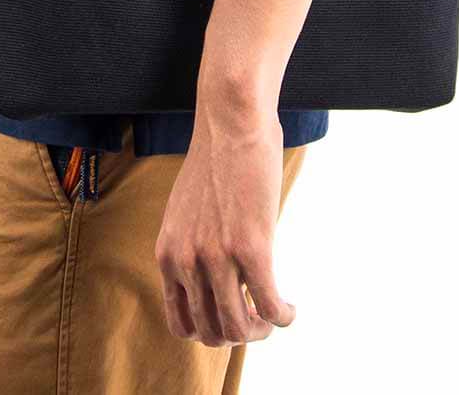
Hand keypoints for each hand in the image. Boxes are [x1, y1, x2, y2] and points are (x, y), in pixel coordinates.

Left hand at [155, 105, 293, 346]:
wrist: (231, 123)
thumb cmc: (216, 160)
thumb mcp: (187, 211)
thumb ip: (192, 246)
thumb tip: (214, 277)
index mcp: (168, 253)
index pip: (180, 322)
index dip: (210, 330)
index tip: (230, 315)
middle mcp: (186, 260)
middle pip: (211, 332)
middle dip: (238, 334)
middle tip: (257, 316)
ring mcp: (217, 256)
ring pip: (239, 327)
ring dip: (261, 330)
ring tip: (274, 312)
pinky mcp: (251, 248)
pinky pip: (268, 305)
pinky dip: (283, 316)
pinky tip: (291, 308)